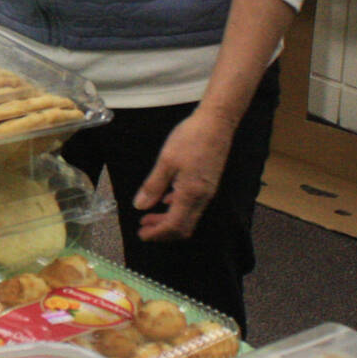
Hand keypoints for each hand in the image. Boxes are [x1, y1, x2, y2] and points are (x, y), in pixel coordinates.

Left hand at [131, 107, 235, 240]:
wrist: (216, 122)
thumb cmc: (191, 138)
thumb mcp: (166, 161)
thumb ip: (153, 186)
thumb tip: (140, 206)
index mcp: (191, 194)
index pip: (174, 226)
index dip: (157, 234)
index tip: (142, 234)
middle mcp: (202, 197)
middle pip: (183, 227)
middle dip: (163, 232)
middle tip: (144, 228)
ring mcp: (207, 191)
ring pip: (188, 217)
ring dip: (169, 221)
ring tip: (149, 216)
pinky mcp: (208, 183)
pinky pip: (193, 205)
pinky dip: (177, 208)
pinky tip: (165, 200)